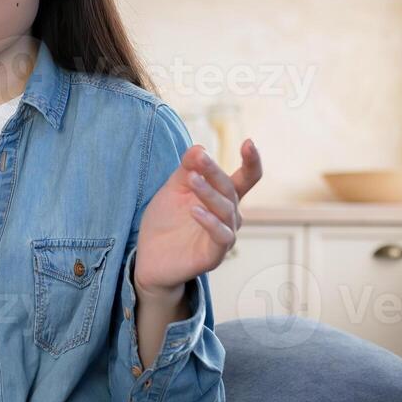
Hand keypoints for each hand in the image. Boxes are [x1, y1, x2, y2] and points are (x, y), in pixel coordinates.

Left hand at [134, 139, 262, 295]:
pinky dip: (209, 222)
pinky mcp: (214, 255)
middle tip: (200, 158)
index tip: (249, 142)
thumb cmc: (165, 221)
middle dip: (214, 171)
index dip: (252, 161)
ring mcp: (224, 236)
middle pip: (230, 189)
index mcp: (223, 198)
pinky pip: (220, 236)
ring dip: (209, 193)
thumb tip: (199, 148)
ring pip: (226, 210)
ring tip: (192, 179)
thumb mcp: (173, 190)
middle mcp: (229, 216)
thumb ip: (186, 170)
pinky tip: (195, 210)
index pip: (246, 178)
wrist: (149, 258)